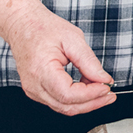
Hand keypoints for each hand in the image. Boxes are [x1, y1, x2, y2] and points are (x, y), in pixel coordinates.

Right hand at [0, 3, 115, 115]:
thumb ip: (89, 62)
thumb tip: (104, 80)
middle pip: (67, 106)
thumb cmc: (43, 28)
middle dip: (92, 103)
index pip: (68, 94)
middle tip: (110, 94)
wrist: (23, 25)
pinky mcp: (36, 91)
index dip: (90, 94)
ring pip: (64, 107)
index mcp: (41, 71)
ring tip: (101, 87)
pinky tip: (87, 86)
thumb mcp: (73, 39)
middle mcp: (34, 85)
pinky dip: (76, 98)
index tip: (107, 87)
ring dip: (85, 101)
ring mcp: (33, 90)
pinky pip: (59, 101)